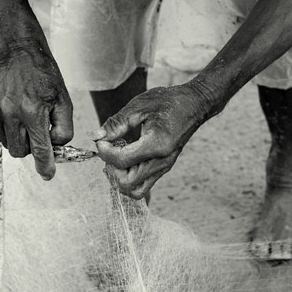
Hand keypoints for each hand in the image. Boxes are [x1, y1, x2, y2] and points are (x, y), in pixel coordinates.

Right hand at [0, 41, 72, 179]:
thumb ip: (64, 129)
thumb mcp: (64, 101)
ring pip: (8, 145)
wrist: (18, 54)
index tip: (47, 175)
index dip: (45, 166)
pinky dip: (6, 131)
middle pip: (21, 152)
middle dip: (31, 148)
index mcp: (34, 112)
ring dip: (18, 139)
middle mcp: (11, 113)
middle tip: (37, 131)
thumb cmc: (45, 78)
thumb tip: (56, 148)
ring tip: (24, 118)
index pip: (40, 149)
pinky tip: (12, 114)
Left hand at [94, 83, 210, 198]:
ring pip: (135, 190)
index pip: (122, 161)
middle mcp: (161, 161)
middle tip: (108, 150)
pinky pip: (143, 184)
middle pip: (127, 183)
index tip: (100, 141)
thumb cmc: (169, 102)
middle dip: (111, 169)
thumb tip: (96, 137)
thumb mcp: (139, 106)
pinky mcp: (164, 168)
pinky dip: (129, 177)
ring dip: (119, 178)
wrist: (194, 104)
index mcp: (156, 145)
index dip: (105, 153)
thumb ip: (117, 123)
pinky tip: (125, 159)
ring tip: (115, 158)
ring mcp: (164, 167)